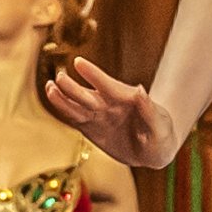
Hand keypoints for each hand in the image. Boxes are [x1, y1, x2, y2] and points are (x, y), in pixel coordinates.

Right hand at [45, 57, 182, 168]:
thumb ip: (149, 109)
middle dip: (73, 88)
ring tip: (49, 86)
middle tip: (59, 78)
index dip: (94, 75)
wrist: (154, 149)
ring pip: (77, 105)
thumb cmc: (161, 134)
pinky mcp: (91, 127)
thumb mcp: (160, 124)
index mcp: (126, 100)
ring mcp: (99, 115)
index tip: (79, 62)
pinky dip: (64, 108)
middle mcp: (109, 104)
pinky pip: (75, 117)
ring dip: (63, 97)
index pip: (107, 85)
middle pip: (88, 95)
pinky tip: (52, 97)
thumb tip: (140, 90)